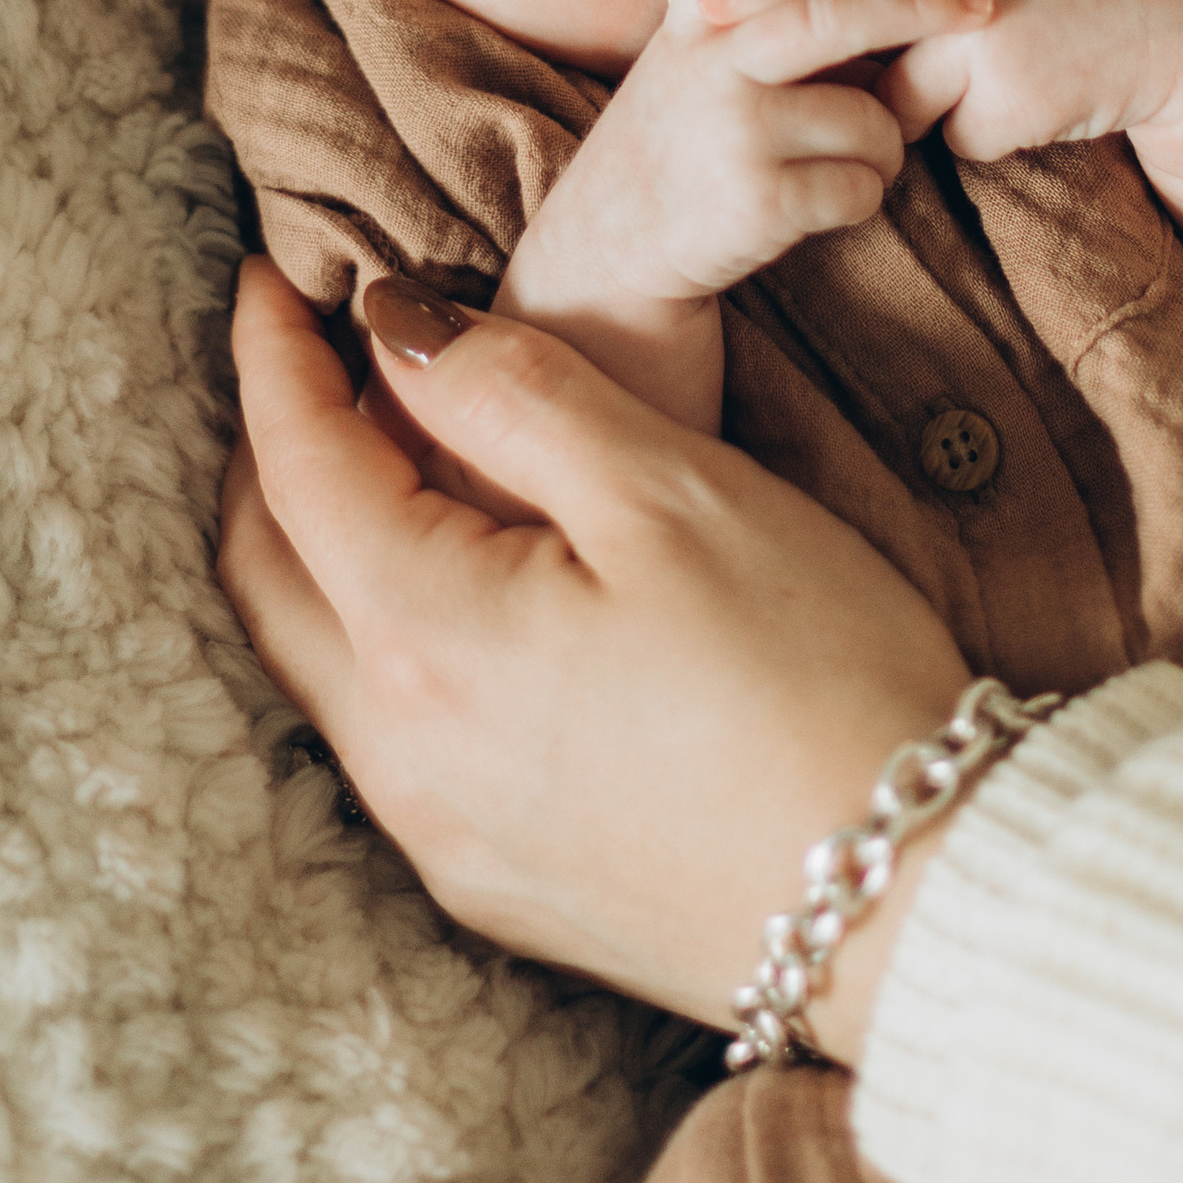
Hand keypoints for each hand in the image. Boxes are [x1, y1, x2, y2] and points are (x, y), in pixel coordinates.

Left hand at [221, 259, 971, 1046]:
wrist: (914, 906)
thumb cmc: (816, 676)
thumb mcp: (675, 492)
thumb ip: (518, 396)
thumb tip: (398, 328)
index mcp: (427, 637)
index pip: (298, 468)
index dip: (274, 358)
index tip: (272, 277)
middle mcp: (398, 755)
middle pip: (268, 575)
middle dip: (268, 453)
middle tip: (302, 363)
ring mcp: (441, 836)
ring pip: (318, 665)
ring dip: (318, 553)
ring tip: (376, 463)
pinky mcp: (497, 887)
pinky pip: (384, 743)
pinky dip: (381, 642)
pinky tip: (456, 604)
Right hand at [501, 0, 996, 408]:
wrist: (614, 258)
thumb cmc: (680, 145)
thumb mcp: (688, 57)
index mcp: (696, 20)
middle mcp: (708, 62)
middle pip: (837, 8)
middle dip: (924, 1)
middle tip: (987, 2)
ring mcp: (729, 129)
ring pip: (871, 117)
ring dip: (884, 143)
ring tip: (841, 157)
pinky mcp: (754, 199)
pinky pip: (863, 187)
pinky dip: (864, 198)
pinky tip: (821, 203)